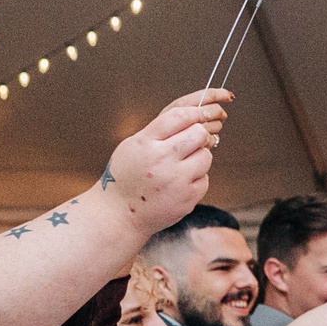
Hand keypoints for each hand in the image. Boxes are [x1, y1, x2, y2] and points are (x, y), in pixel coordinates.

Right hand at [103, 88, 231, 230]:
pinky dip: (196, 178)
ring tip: (181, 165)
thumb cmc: (126, 177)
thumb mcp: (132, 147)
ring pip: (206, 156)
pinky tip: (179, 183)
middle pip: (198, 134)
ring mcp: (178, 179)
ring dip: (199, 157)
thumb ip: (157, 133)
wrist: (120, 214)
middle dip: (200, 134)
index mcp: (146, 143)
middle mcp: (162, 160)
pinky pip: (205, 178)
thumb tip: (191, 120)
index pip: (178, 117)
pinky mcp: (189, 197)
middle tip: (193, 141)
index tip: (203, 112)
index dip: (196, 111)